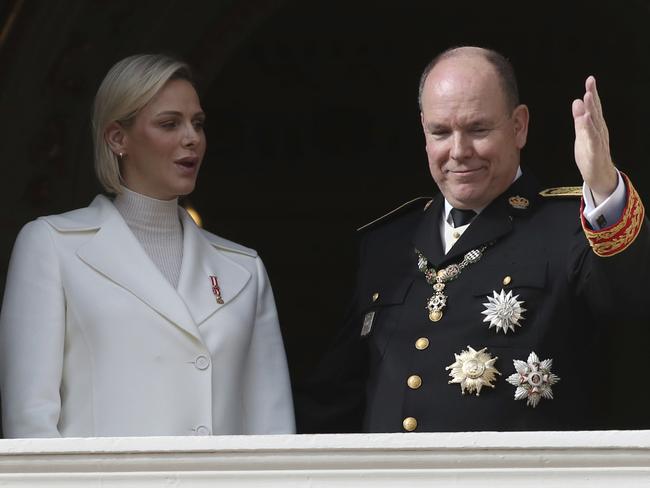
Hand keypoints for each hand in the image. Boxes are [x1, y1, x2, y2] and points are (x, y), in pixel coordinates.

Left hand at [572, 76, 617, 204]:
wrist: (599, 176)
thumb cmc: (591, 155)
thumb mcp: (582, 135)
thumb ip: (579, 120)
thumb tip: (577, 101)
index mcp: (596, 126)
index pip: (594, 107)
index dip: (592, 93)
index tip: (590, 79)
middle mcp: (600, 131)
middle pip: (596, 112)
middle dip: (593, 97)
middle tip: (590, 82)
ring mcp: (599, 141)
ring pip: (595, 123)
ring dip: (591, 109)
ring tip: (587, 96)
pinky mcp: (595, 152)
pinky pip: (593, 139)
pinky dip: (589, 129)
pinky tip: (586, 120)